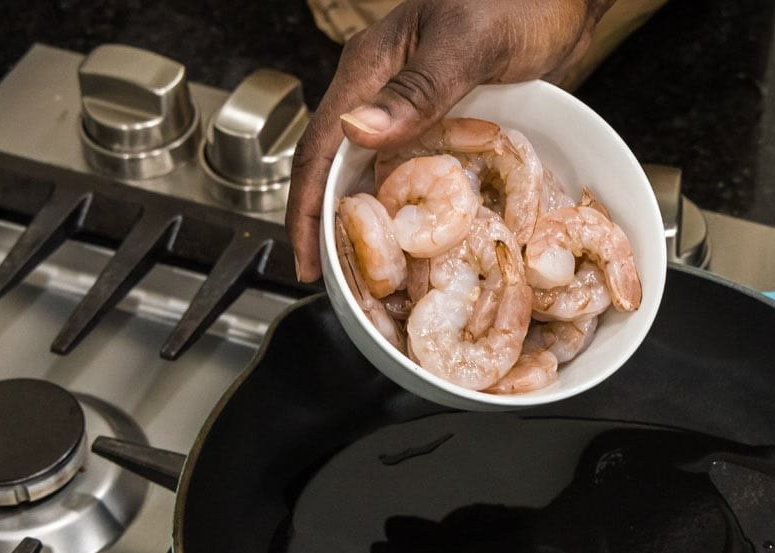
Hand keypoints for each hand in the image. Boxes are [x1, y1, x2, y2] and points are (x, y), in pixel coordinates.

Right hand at [287, 0, 614, 281]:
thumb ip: (416, 89)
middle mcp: (383, 94)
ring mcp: (415, 112)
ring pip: (377, 179)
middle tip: (339, 286)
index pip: (320, 149)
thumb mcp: (467, 42)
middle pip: (340, 172)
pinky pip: (417, 178)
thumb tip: (358, 132)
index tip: (307, 263)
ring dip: (373, 227)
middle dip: (333, 230)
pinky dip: (412, 213)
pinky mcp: (447, 126)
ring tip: (375, 278)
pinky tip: (420, 244)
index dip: (306, 210)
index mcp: (370, 69)